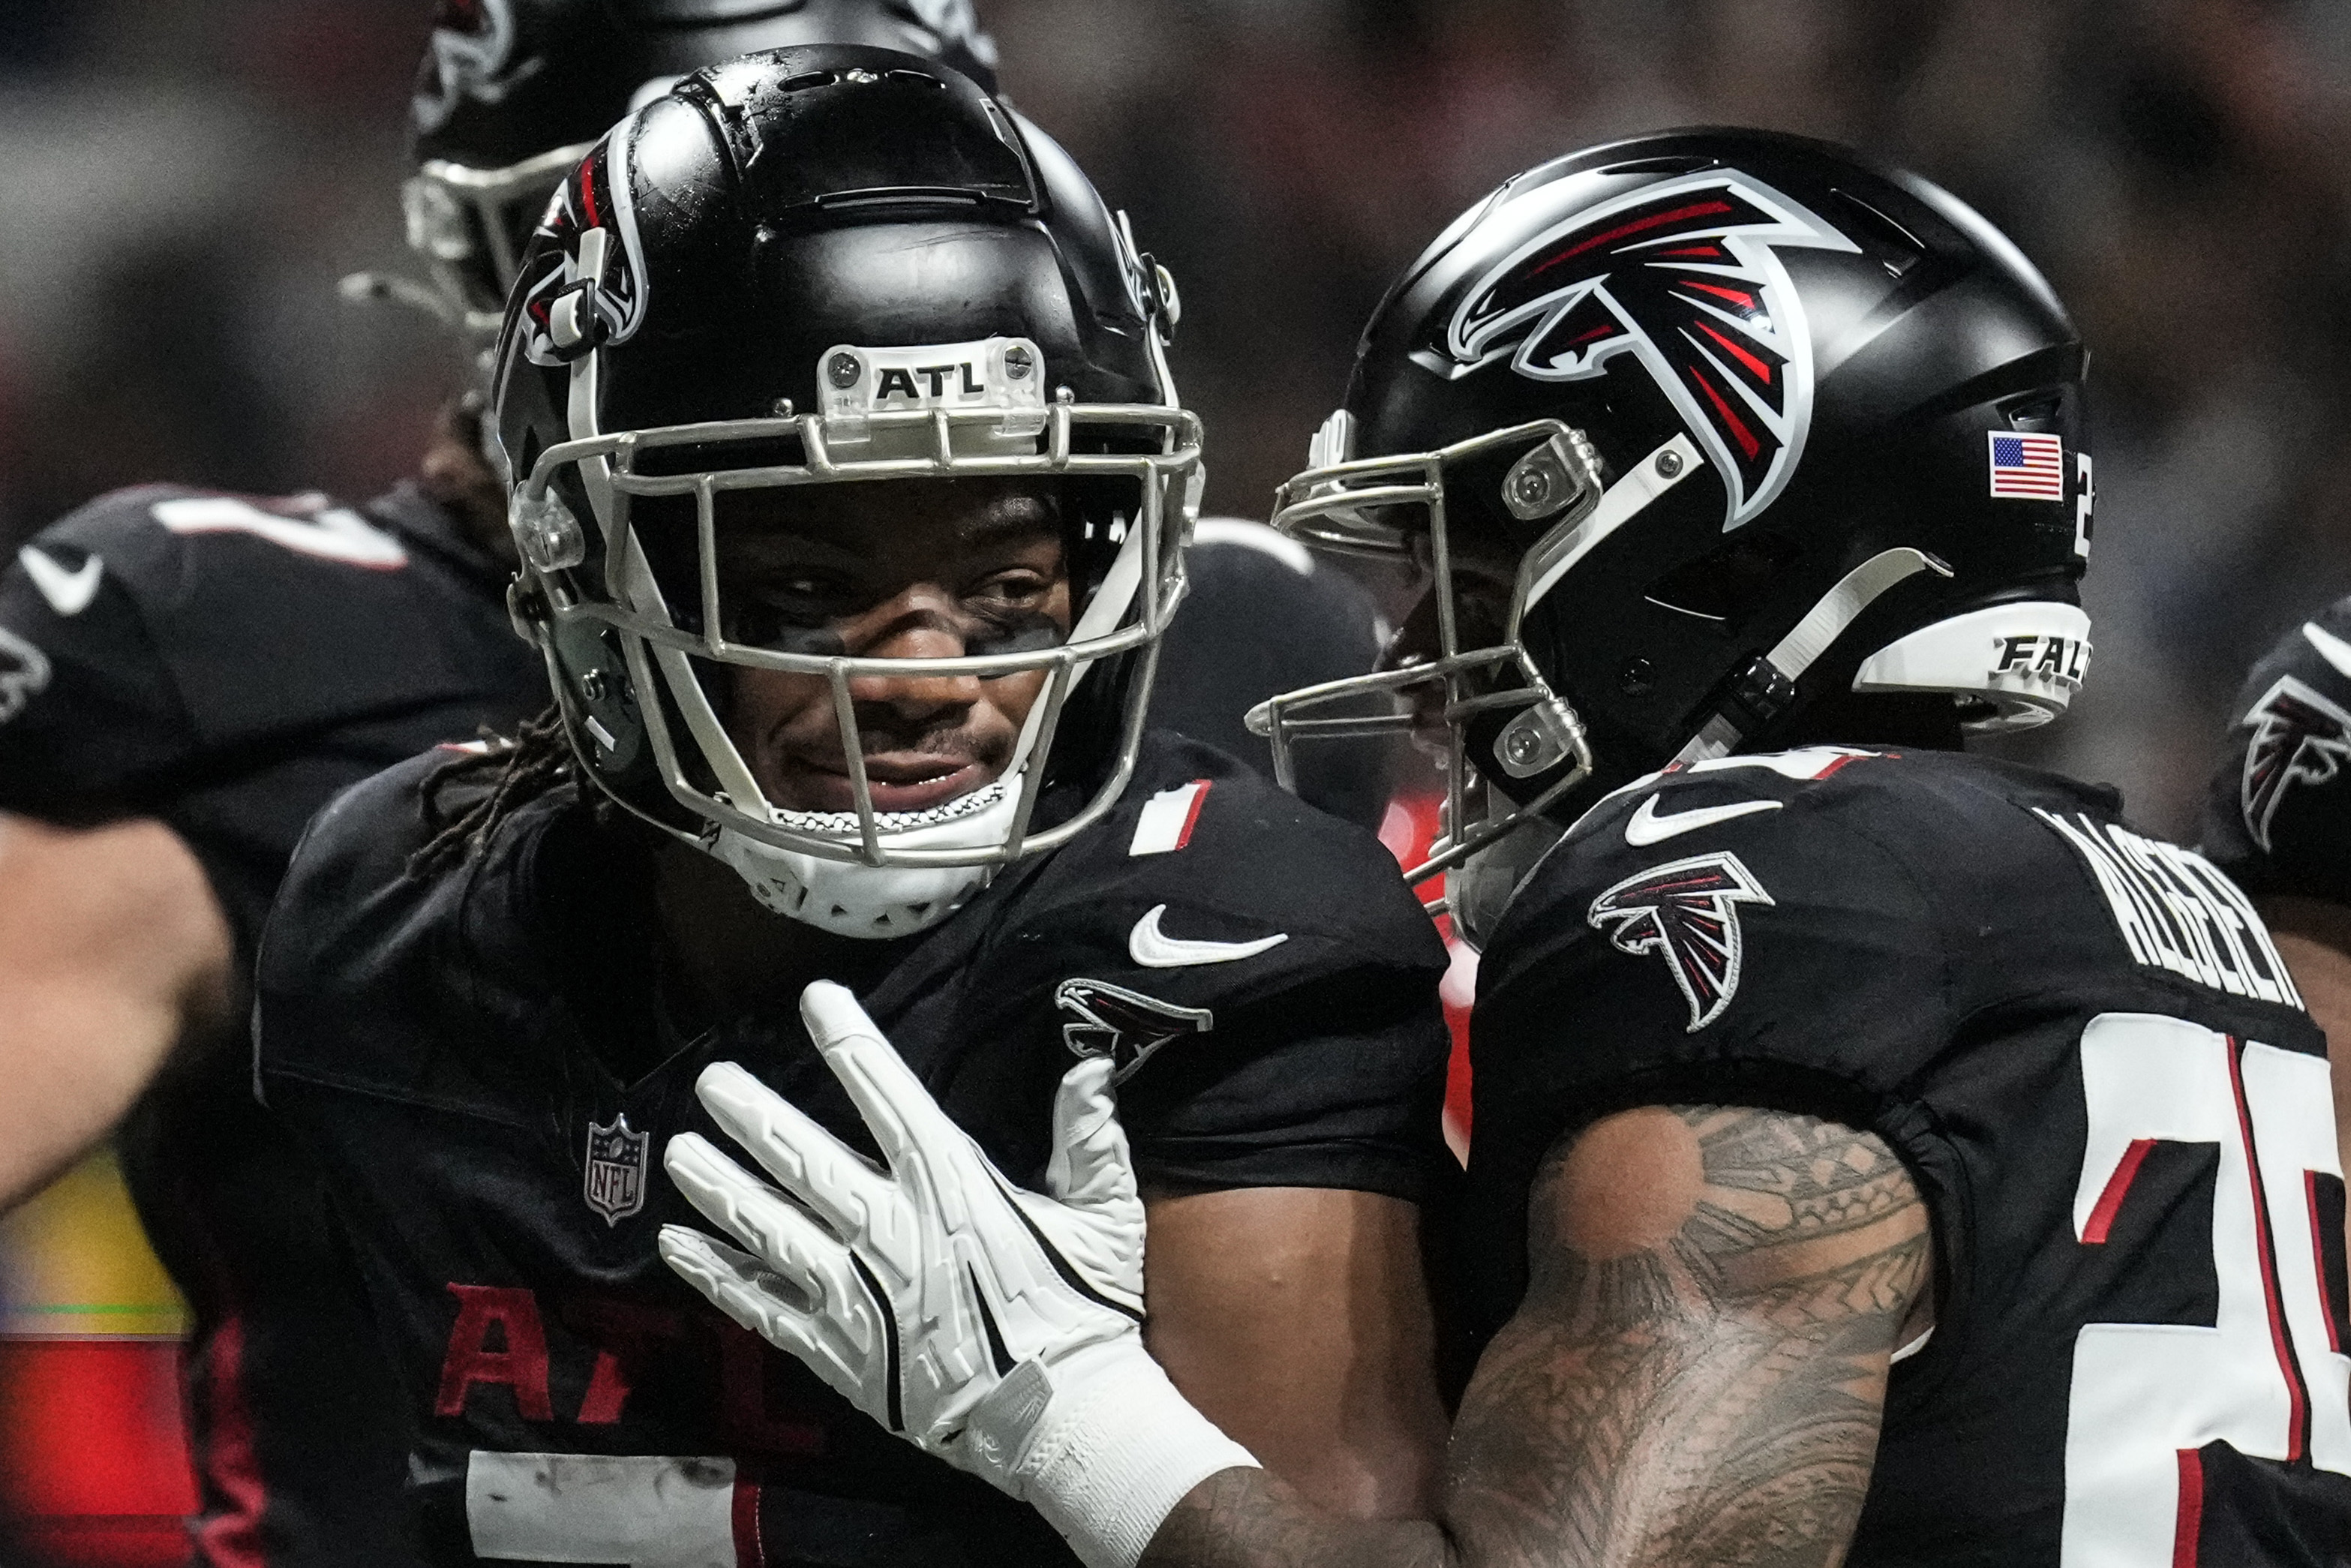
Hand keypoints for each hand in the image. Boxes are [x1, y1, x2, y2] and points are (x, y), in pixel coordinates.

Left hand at [660, 982, 1255, 1567]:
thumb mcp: (1104, 1218)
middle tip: (710, 1081)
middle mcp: (891, 1230)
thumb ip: (1089, 1139)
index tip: (816, 999)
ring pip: (768, 1227)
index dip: (851, 1044)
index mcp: (952, 1188)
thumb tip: (1091, 1066)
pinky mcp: (837, 1350)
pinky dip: (716, 1274)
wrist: (1059, 1421)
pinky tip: (678, 1246)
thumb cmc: (1084, 1312)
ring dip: (719, 1187)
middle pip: (805, 1160)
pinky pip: (761, 1305)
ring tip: (678, 1151)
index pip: (890, 1098)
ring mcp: (855, 1293)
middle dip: (753, 1116)